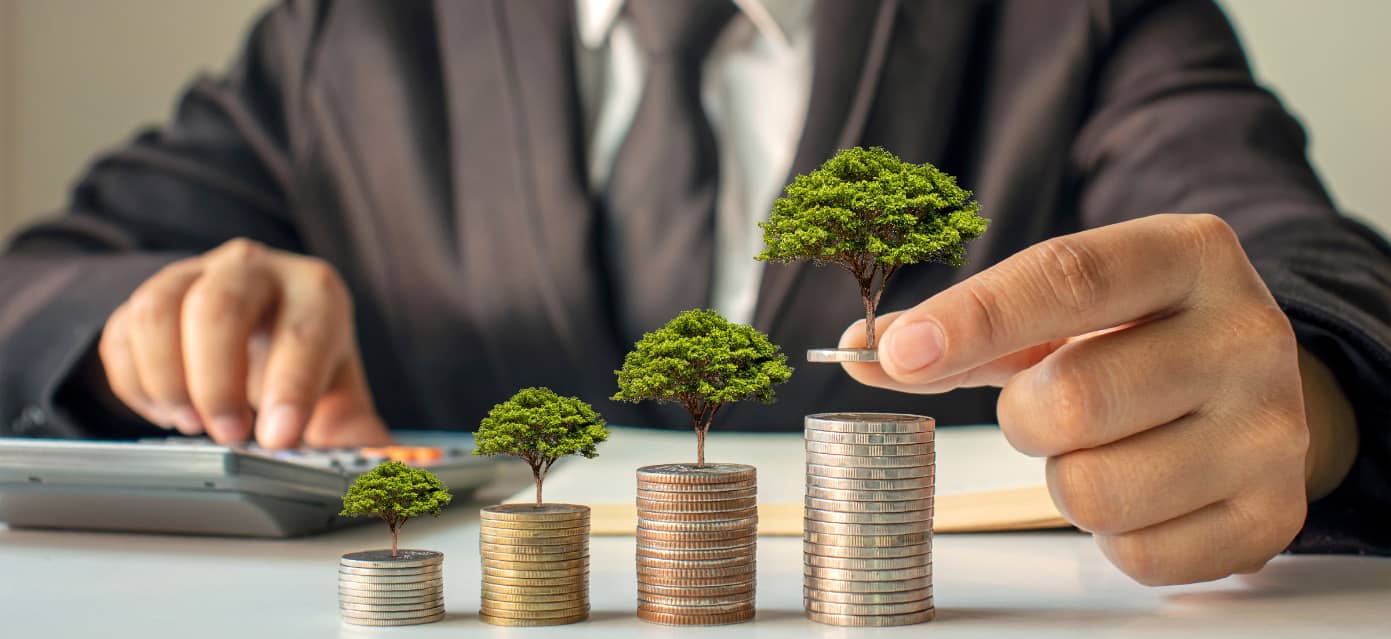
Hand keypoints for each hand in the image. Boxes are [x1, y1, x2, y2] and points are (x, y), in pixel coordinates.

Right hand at [98, 238, 389, 448]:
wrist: (253, 329)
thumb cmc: (300, 361)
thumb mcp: (336, 390)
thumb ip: (356, 430)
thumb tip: (382, 469)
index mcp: (314, 290)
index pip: (304, 331)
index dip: (290, 387)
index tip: (279, 440)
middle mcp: (253, 268)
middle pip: (218, 308)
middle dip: (217, 382)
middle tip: (227, 437)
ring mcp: (191, 274)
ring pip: (157, 312)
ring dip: (167, 381)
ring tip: (192, 425)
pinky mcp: (143, 297)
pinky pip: (120, 335)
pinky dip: (137, 384)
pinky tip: (167, 410)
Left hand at [842, 214, 1355, 584]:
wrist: (1268, 390)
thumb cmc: (1139, 340)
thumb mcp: (1063, 311)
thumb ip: (966, 329)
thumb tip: (862, 351)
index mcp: (1188, 255)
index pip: (1067, 277)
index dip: (973, 318)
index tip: (897, 351)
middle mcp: (1246, 334)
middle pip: (1069, 400)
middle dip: (1025, 419)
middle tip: (1047, 410)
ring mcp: (1270, 429)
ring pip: (1093, 490)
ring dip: (1065, 480)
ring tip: (1101, 449)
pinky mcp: (1275, 514)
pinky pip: (1137, 554)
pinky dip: (1112, 535)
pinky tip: (1141, 492)